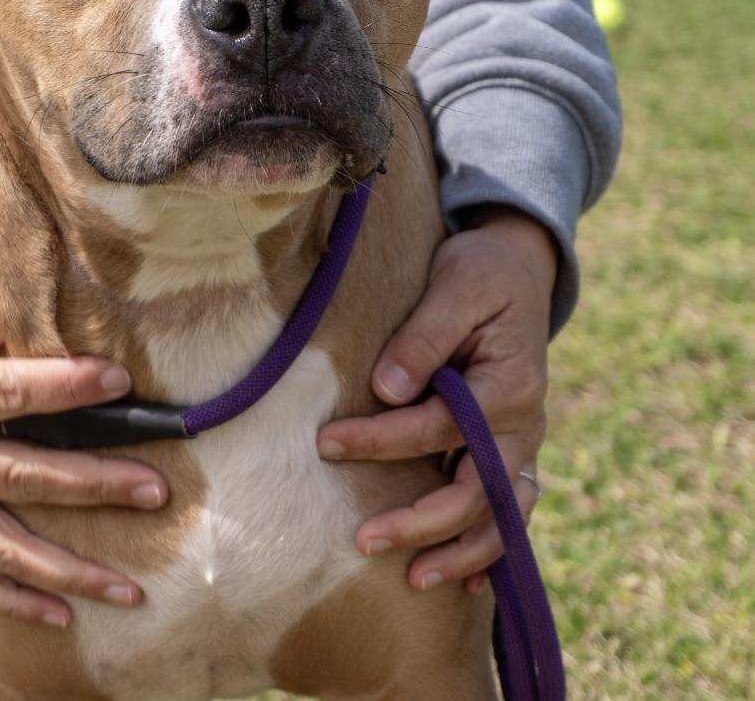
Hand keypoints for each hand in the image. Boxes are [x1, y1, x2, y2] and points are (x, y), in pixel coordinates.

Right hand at [0, 284, 167, 626]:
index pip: (5, 391)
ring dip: (67, 568)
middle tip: (155, 490)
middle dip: (93, 485)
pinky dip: (10, 601)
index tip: (118, 379)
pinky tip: (60, 615)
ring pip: (1, 546)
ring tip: (128, 587)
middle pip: (22, 475)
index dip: (64, 387)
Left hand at [317, 207, 554, 593]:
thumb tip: (385, 390)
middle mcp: (524, 423)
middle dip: (419, 521)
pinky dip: (489, 546)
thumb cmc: (480, 273)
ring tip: (414, 580)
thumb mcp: (455, 286)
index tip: (326, 443)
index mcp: (509, 384)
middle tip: (362, 542)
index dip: (381, 440)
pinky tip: (462, 581)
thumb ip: (423, 337)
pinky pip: (509, 509)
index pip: (438, 426)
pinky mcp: (512, 447)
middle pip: (474, 491)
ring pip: (500, 515)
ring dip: (460, 551)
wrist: (518, 268)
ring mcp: (523, 441)